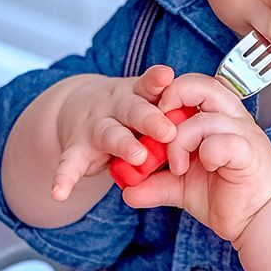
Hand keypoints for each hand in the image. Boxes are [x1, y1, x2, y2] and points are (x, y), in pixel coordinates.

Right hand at [50, 65, 180, 200]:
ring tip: (136, 156)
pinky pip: (69, 164)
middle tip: (168, 130)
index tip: (169, 79)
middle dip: (150, 119)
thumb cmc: (125, 110)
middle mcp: (115, 107)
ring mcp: (95, 127)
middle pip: (134, 110)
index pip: (150, 86)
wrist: (77, 108)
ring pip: (109, 134)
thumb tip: (212, 123)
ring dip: (122, 144)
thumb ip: (170, 111)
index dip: (158, 83)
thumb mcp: (144, 102)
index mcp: (137, 95)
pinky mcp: (76, 149)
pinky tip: (58, 192)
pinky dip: (63, 177)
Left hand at [121, 73, 270, 244]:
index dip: (168, 92)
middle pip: (203, 85)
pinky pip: (225, 141)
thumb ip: (154, 184)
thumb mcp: (179, 187)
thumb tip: (126, 190)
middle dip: (173, 99)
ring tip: (176, 167)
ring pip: (205, 118)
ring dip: (181, 142)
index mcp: (215, 117)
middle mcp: (231, 118)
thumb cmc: (222, 196)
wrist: (256, 221)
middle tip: (158, 130)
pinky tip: (206, 168)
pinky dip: (207, 153)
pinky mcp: (250, 153)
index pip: (192, 86)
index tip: (148, 116)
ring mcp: (243, 133)